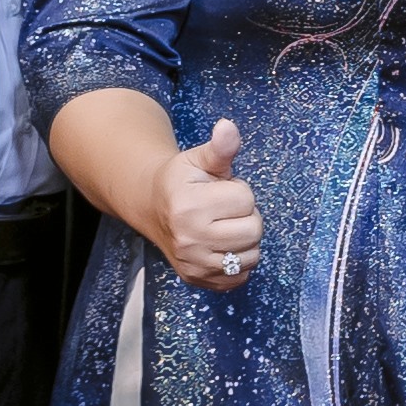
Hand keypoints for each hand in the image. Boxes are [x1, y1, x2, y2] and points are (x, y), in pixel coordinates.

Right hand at [153, 118, 259, 292]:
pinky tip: (222, 245)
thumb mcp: (198, 159)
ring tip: (223, 226)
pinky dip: (238, 261)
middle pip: (254, 230)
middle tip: (224, 209)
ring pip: (252, 255)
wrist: (151, 207)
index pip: (246, 199)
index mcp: (189, 206)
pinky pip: (241, 277)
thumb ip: (220, 147)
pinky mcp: (198, 279)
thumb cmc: (181, 180)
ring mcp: (193, 263)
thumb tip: (228, 126)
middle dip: (245, 215)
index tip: (219, 189)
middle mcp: (189, 240)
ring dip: (245, 240)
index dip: (238, 190)